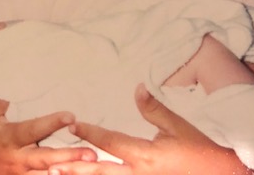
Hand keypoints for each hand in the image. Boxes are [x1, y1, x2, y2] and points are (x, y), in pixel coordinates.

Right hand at [0, 96, 96, 174]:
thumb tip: (11, 89)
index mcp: (9, 138)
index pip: (34, 129)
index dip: (52, 123)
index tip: (71, 116)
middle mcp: (18, 158)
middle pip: (46, 159)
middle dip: (70, 157)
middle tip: (92, 155)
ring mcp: (21, 173)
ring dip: (68, 171)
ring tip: (91, 169)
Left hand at [47, 84, 253, 174]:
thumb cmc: (203, 152)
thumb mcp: (178, 127)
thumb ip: (153, 109)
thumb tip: (136, 87)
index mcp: (146, 155)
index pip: (109, 142)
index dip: (89, 132)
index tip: (72, 125)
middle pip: (100, 172)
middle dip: (74, 169)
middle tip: (50, 165)